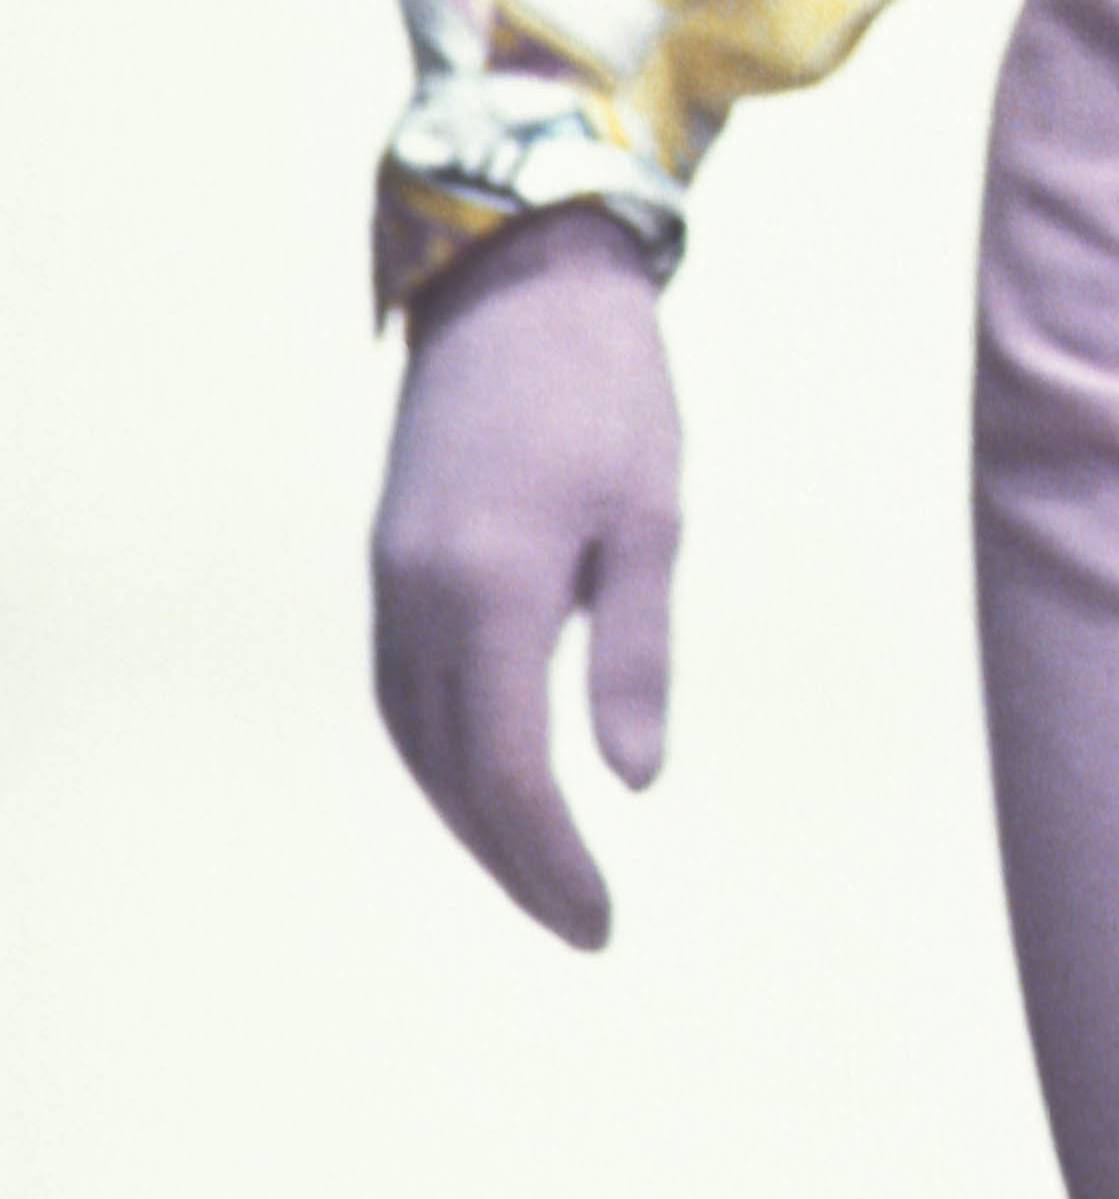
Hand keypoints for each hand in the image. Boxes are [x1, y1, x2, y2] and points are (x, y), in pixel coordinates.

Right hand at [371, 206, 679, 949]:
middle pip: (451, 774)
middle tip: (577, 920)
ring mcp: (391, 578)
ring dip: (468, 817)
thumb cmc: (608, 388)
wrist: (519, 278)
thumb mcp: (649, 514)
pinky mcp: (388, 559)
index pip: (506, 770)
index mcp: (493, 587)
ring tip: (536, 868)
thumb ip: (634, 652)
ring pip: (413, 741)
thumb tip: (632, 782)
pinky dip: (439, 754)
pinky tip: (483, 777)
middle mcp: (420, 596)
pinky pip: (400, 690)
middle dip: (511, 859)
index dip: (548, 858)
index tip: (599, 918)